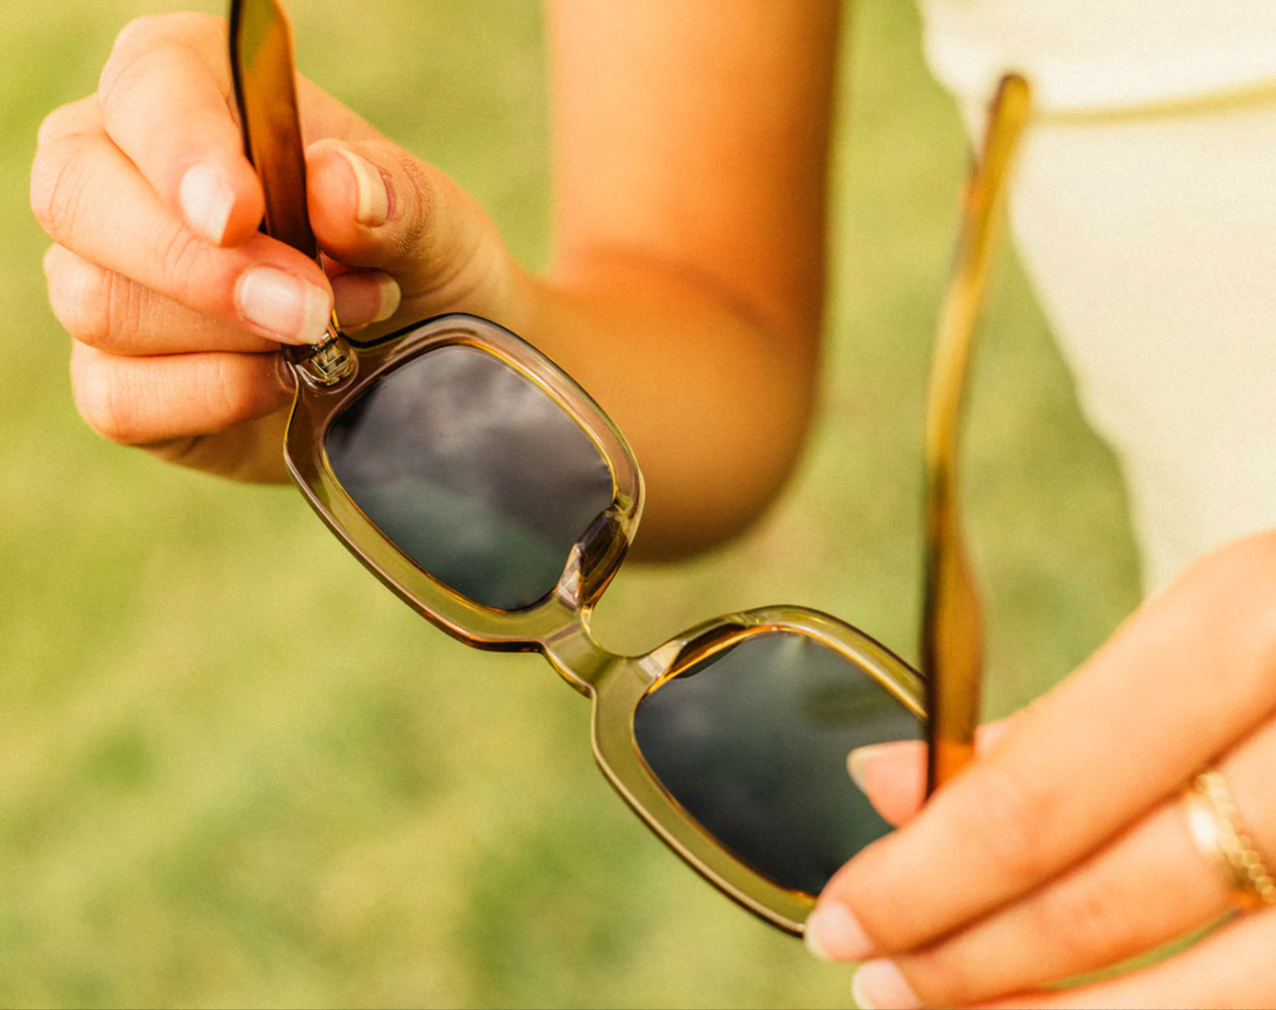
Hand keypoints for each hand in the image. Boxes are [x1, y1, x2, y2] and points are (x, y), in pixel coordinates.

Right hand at [31, 13, 515, 481]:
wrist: (424, 373)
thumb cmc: (416, 267)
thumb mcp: (438, 228)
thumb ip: (398, 200)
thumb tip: (336, 186)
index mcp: (195, 92)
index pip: (151, 86)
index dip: (183, 149)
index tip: (240, 214)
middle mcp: (121, 174)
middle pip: (77, 197)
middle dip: (202, 267)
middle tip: (313, 309)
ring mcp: (103, 279)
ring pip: (101, 303)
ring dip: (236, 337)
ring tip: (332, 334)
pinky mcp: (115, 380)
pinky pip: (119, 395)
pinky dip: (217, 398)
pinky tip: (286, 384)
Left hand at [807, 531, 1275, 1008]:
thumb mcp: (1207, 625)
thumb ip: (1057, 721)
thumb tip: (887, 783)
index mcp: (1254, 624)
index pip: (1047, 791)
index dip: (926, 875)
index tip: (840, 915)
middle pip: (1116, 898)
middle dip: (971, 957)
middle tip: (873, 978)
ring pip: (1217, 991)